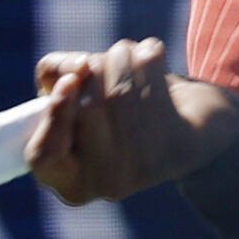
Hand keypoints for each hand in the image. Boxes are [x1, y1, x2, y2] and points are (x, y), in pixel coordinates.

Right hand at [25, 37, 238, 205]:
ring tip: (127, 56)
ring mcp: (143, 170)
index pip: (44, 156)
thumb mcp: (75, 93)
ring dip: (121, 55)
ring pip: (120, 90)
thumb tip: (76, 71)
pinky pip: (153, 82)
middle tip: (100, 62)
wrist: (194, 124)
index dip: (55, 114)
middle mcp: (105, 184)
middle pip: (86, 108)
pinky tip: (152, 58)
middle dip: (93, 68)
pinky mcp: (177, 146)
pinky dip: (148, 55)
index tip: (69, 80)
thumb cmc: (120, 105)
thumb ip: (53, 75)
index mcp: (71, 181)